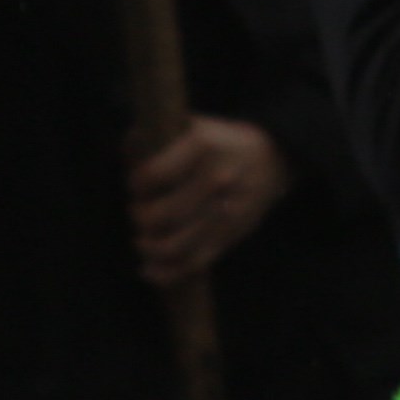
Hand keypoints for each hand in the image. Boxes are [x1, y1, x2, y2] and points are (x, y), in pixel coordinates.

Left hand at [126, 116, 289, 284]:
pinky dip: (165, 273)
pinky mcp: (229, 238)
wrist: (271, 160)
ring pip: (173, 246)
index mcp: (203, 146)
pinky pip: (192, 264)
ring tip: (141, 240)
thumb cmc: (220, 143)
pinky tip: (147, 269)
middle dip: (139, 217)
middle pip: (160, 215)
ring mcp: (225, 213)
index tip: (135, 184)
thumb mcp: (192, 126)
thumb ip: (155, 136)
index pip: (153, 175)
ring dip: (147, 247)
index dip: (136, 184)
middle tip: (137, 211)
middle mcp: (215, 180)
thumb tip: (127, 155)